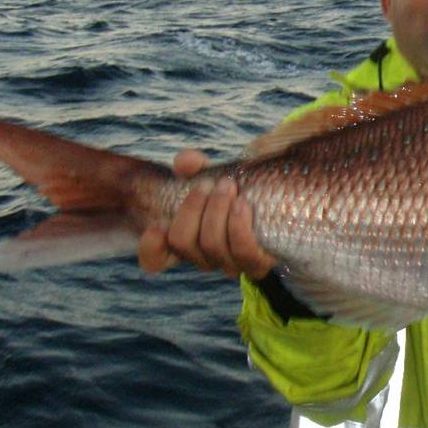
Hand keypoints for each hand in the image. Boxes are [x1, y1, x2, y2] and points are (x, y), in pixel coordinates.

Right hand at [137, 150, 276, 279]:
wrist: (277, 204)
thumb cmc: (234, 189)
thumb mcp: (209, 173)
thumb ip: (193, 165)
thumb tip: (184, 162)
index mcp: (186, 241)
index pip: (154, 259)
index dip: (150, 246)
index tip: (158, 223)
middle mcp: (203, 258)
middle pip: (182, 242)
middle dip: (192, 208)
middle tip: (209, 184)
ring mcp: (228, 264)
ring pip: (211, 245)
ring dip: (217, 211)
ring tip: (228, 186)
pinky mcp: (255, 264)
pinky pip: (243, 253)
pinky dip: (239, 227)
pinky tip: (241, 204)